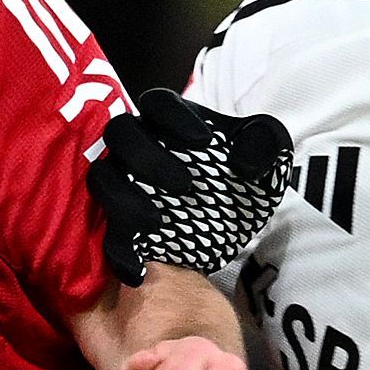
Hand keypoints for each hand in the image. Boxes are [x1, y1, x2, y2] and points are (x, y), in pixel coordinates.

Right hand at [92, 89, 294, 281]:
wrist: (235, 223)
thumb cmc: (244, 176)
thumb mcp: (267, 155)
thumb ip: (263, 144)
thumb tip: (243, 161)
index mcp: (170, 120)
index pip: (157, 102)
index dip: (174, 116)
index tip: (205, 141)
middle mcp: (139, 146)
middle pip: (119, 133)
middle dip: (146, 157)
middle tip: (184, 185)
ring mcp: (125, 184)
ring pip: (102, 179)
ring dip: (124, 199)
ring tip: (157, 222)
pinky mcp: (121, 225)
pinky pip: (107, 235)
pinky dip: (120, 251)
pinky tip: (142, 267)